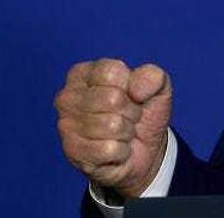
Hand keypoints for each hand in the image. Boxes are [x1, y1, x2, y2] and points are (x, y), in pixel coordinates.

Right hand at [54, 59, 172, 197]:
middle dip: (131, 111)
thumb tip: (135, 89)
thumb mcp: (157, 87)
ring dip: (126, 132)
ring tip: (122, 132)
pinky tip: (115, 149)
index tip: (131, 95)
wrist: (145, 149)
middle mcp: (68, 97)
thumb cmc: (144, 112)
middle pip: (112, 98)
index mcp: (83, 73)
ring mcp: (66, 125)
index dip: (132, 87)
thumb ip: (152, 76)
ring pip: (112, 125)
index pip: (112, 72)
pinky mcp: (72, 152)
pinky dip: (121, 151)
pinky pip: (109, 149)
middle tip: (129, 117)